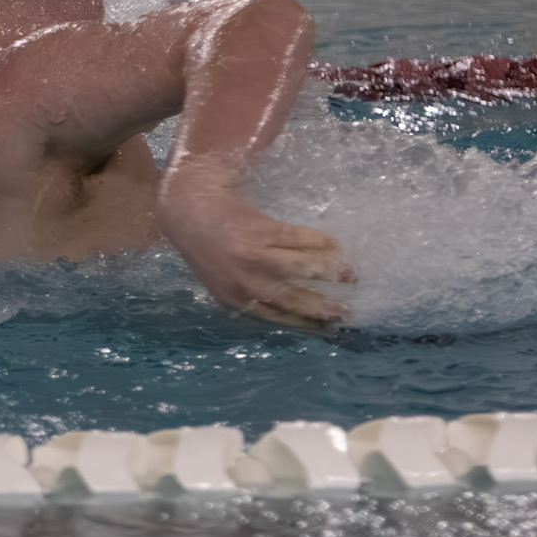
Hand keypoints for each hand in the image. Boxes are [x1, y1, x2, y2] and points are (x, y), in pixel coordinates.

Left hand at [156, 175, 354, 326]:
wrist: (187, 209)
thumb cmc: (204, 246)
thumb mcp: (219, 280)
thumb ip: (246, 295)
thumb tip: (284, 312)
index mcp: (235, 299)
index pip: (279, 318)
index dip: (307, 323)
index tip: (328, 327)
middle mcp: (247, 283)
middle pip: (296, 300)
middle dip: (325, 307)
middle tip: (347, 312)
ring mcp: (256, 256)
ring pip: (305, 269)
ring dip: (332, 272)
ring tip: (350, 274)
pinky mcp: (263, 231)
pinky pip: (302, 239)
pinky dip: (323, 243)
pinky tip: (334, 246)